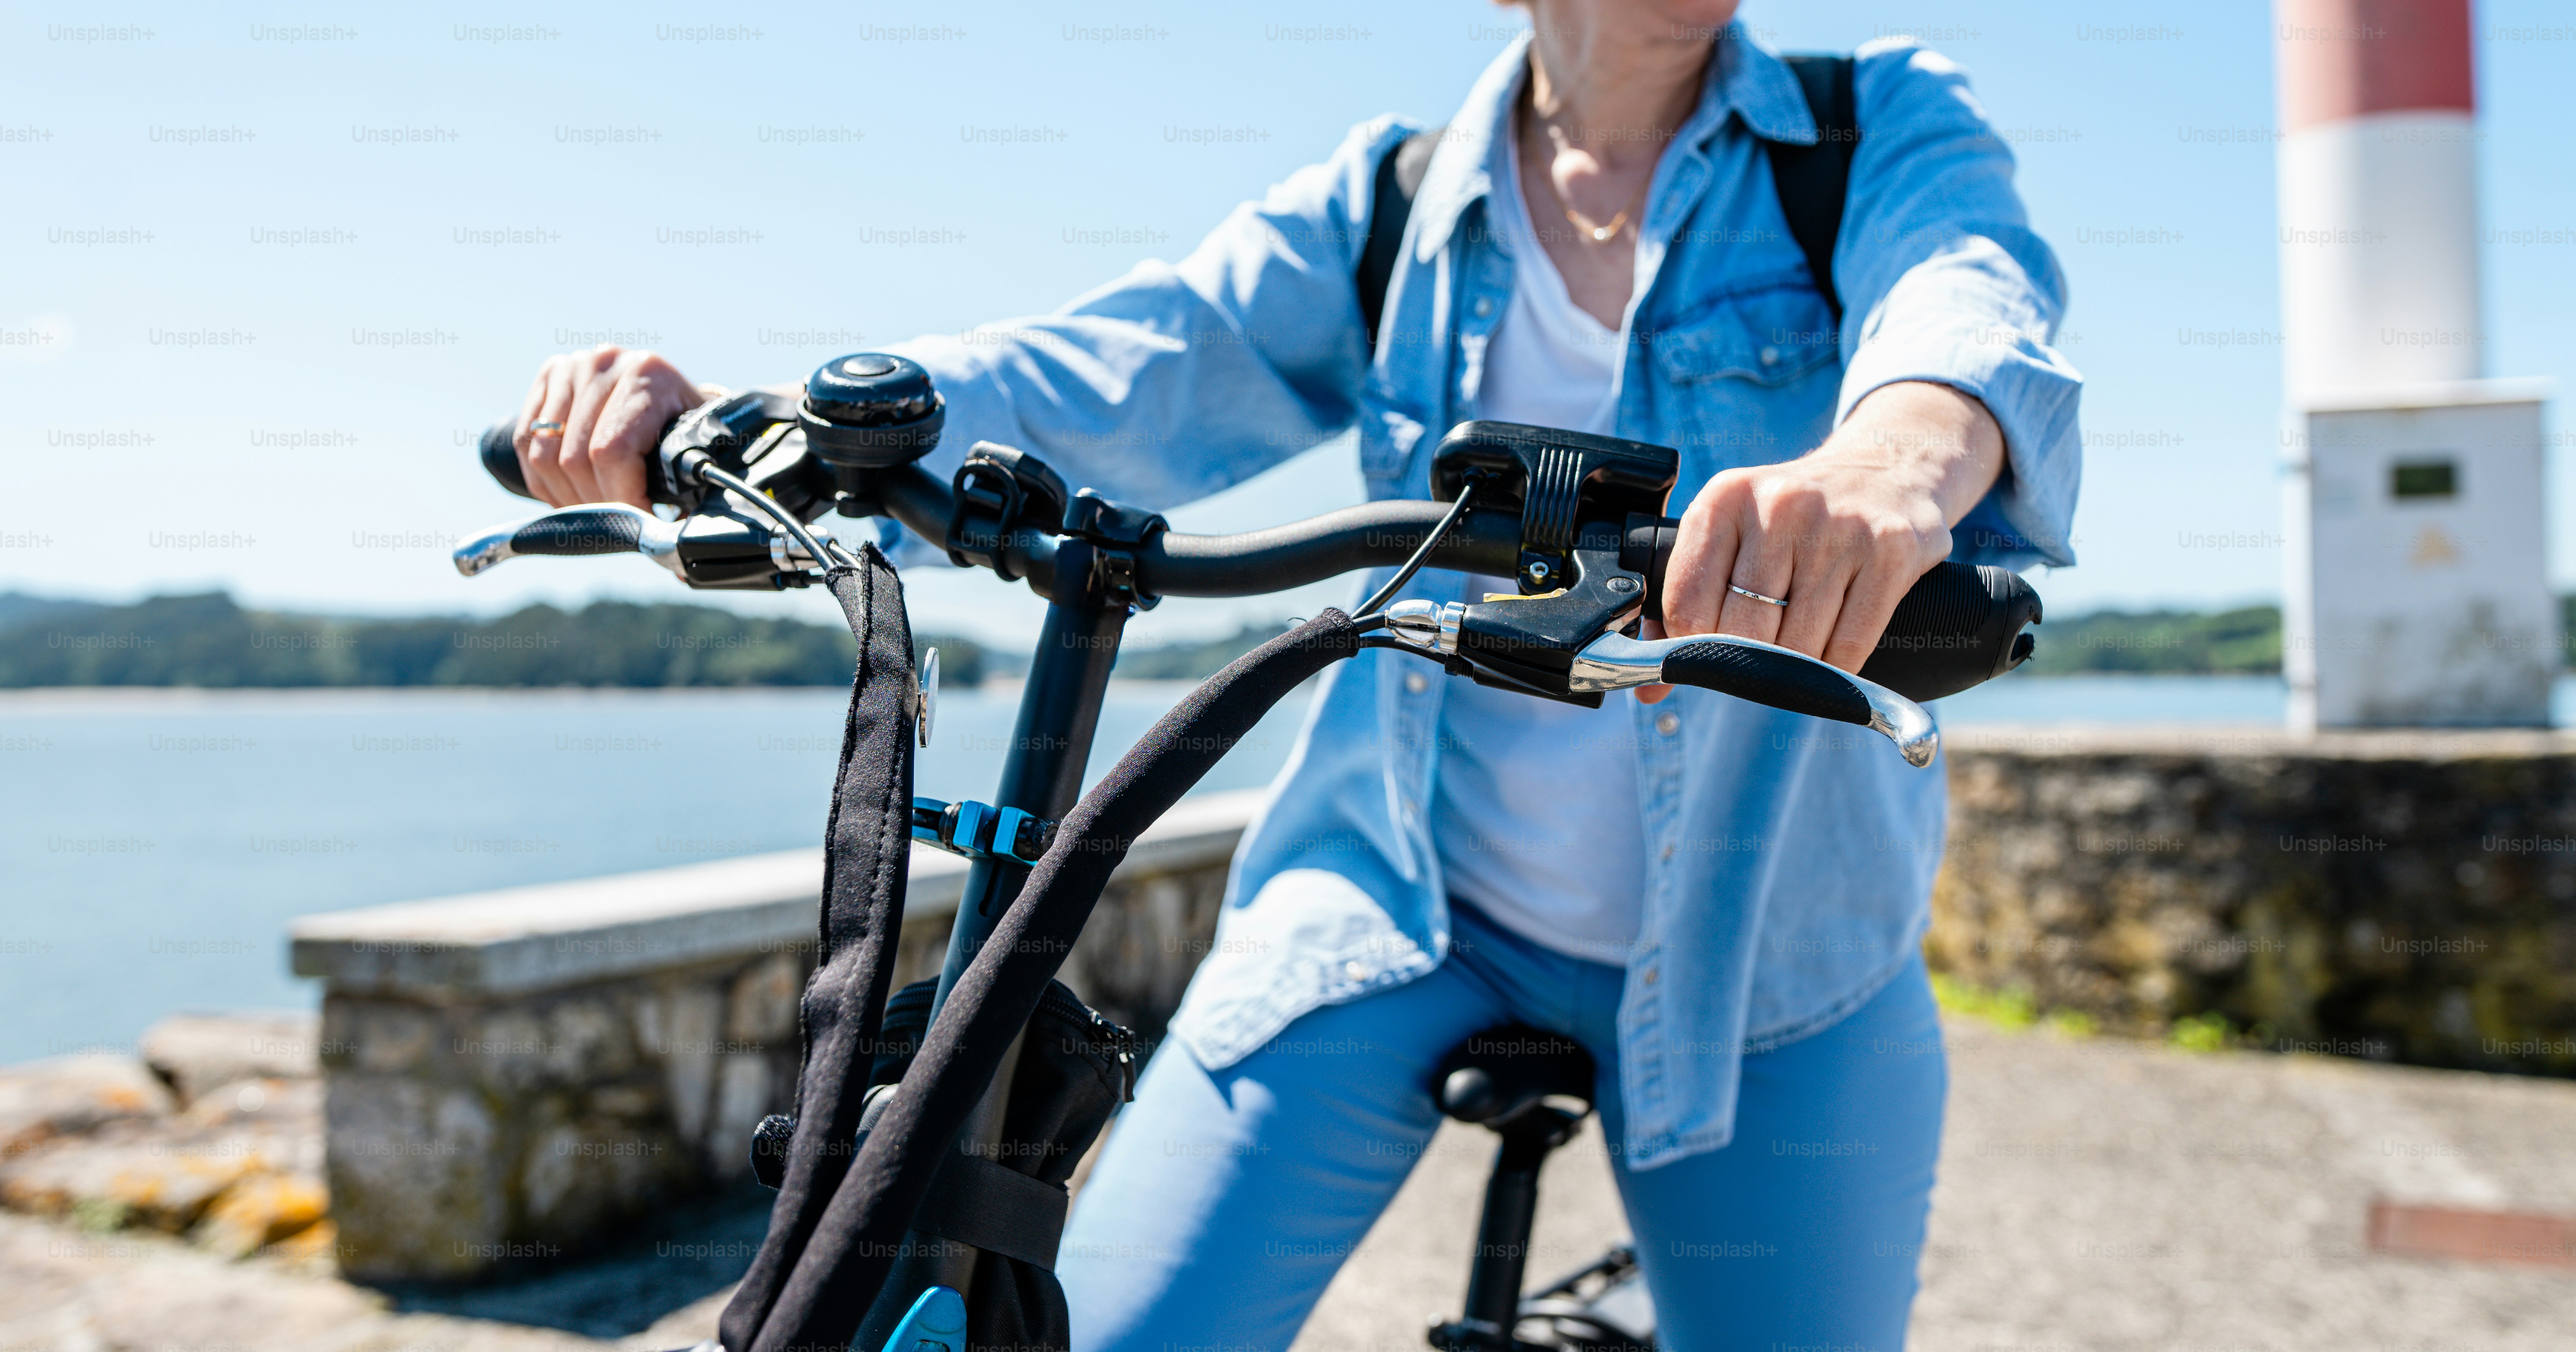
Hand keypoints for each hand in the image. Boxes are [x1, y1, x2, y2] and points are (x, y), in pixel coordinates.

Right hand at [512, 346, 703, 507]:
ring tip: (593, 511)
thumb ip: (684, 482)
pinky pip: (525, 442)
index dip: (621, 497)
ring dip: (566, 497)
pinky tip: (568, 493)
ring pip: (544, 456)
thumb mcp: (693, 446)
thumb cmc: (684, 426)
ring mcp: (571, 366)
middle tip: (616, 519)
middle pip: (574, 459)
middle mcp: (604, 362)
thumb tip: (666, 540)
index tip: (638, 520)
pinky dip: (543, 481)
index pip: (611, 452)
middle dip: (595, 503)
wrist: (669, 389)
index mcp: (647, 375)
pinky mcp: (547, 375)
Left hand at [1637, 381, 2004, 704]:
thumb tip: (1649, 689)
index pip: (1687, 602)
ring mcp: (1840, 528)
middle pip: (1742, 630)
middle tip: (1756, 667)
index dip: (1691, 646)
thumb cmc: (1793, 519)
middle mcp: (1780, 506)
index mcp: (1725, 500)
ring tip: (1794, 660)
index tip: (1705, 657)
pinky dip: (1835, 670)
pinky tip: (1829, 662)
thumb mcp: (1732, 533)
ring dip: (1793, 671)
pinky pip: (1850, 645)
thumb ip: (1686, 601)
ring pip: (1799, 644)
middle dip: (1746, 663)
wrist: (1886, 471)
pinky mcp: (1891, 552)